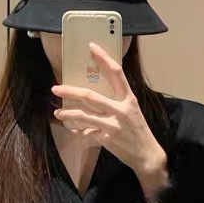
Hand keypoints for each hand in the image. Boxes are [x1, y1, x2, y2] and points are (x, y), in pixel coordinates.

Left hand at [52, 43, 168, 200]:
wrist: (147, 155)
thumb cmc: (138, 131)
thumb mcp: (132, 111)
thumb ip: (116, 102)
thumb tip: (94, 95)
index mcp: (129, 98)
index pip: (116, 73)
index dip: (103, 58)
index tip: (91, 47)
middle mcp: (121, 109)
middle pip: (90, 96)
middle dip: (70, 91)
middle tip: (55, 88)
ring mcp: (113, 125)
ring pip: (83, 116)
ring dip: (67, 114)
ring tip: (58, 113)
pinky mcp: (107, 139)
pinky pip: (87, 133)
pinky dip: (79, 131)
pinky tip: (72, 129)